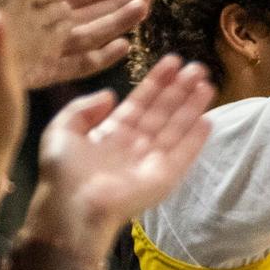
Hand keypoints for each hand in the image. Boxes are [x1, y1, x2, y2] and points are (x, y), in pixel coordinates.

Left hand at [23, 55, 215, 267]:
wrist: (72, 208)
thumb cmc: (63, 172)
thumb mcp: (61, 131)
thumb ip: (82, 108)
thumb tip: (111, 95)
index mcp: (111, 134)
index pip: (140, 102)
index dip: (156, 82)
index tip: (172, 61)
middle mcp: (134, 145)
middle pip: (162, 111)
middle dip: (179, 89)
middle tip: (197, 67)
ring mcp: (151, 162)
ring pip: (175, 127)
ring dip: (191, 106)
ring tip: (206, 82)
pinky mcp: (164, 178)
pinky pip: (183, 154)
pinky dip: (196, 139)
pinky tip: (208, 120)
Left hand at [31, 0, 149, 87]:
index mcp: (24, 1)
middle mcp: (37, 28)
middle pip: (85, 18)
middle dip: (116, 6)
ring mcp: (40, 50)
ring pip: (88, 37)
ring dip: (117, 23)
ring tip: (144, 6)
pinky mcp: (38, 72)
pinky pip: (75, 66)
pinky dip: (101, 58)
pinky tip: (124, 45)